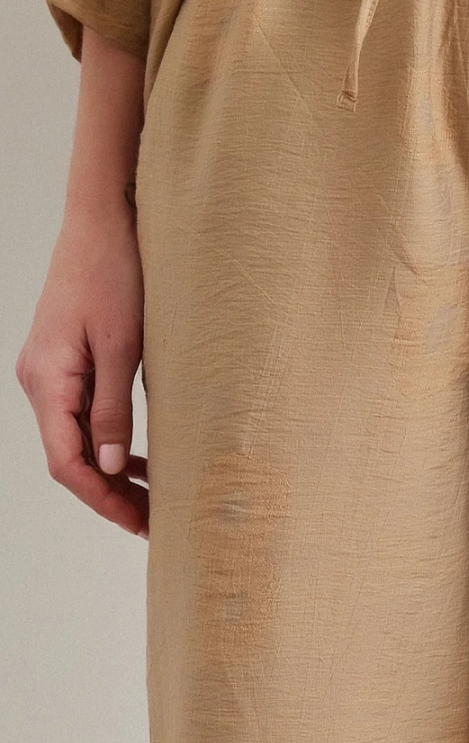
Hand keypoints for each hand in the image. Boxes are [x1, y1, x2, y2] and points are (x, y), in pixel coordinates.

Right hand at [15, 200, 148, 536]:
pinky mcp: (67, 361)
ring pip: (77, 439)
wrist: (104, 220)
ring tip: (153, 498)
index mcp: (47, 381)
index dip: (103, 498)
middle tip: (155, 521)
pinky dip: (109, 440)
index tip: (139, 522)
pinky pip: (82, 415)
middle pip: (70, 456)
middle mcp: (39, 380)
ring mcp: (50, 371)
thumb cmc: (114, 272)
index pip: (67, 462)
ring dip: (112, 470)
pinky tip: (140, 458)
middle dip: (111, 493)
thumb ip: (113, 408)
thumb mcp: (122, 346)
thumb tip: (112, 466)